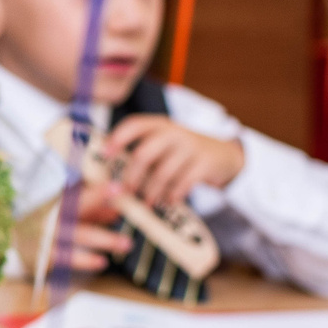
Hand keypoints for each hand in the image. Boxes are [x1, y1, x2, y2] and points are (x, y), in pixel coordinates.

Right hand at [51, 178, 136, 275]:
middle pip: (76, 211)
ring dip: (103, 239)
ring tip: (126, 243)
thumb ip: (92, 210)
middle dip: (100, 206)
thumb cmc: (47, 222)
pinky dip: (85, 260)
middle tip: (124, 209)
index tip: (118, 188)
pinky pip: (66, 258)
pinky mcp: (43, 256)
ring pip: (77, 236)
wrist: (14, 243)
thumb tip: (117, 209)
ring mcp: (46, 236)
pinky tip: (101, 262)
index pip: (78, 193)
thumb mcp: (68, 212)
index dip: (97, 192)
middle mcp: (50, 216)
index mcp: (54, 201)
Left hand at [104, 115, 243, 208]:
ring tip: (148, 202)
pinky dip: (172, 195)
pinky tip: (169, 201)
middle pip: (144, 154)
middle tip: (127, 191)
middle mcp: (174, 132)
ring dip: (152, 191)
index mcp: (159, 124)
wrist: (222, 155)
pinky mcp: (204, 163)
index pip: (134, 124)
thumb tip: (111, 175)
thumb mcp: (164, 144)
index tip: (105, 155)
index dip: (117, 138)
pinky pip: (182, 183)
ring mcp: (190, 146)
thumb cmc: (182, 153)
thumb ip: (143, 152)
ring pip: (162, 173)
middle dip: (132, 176)